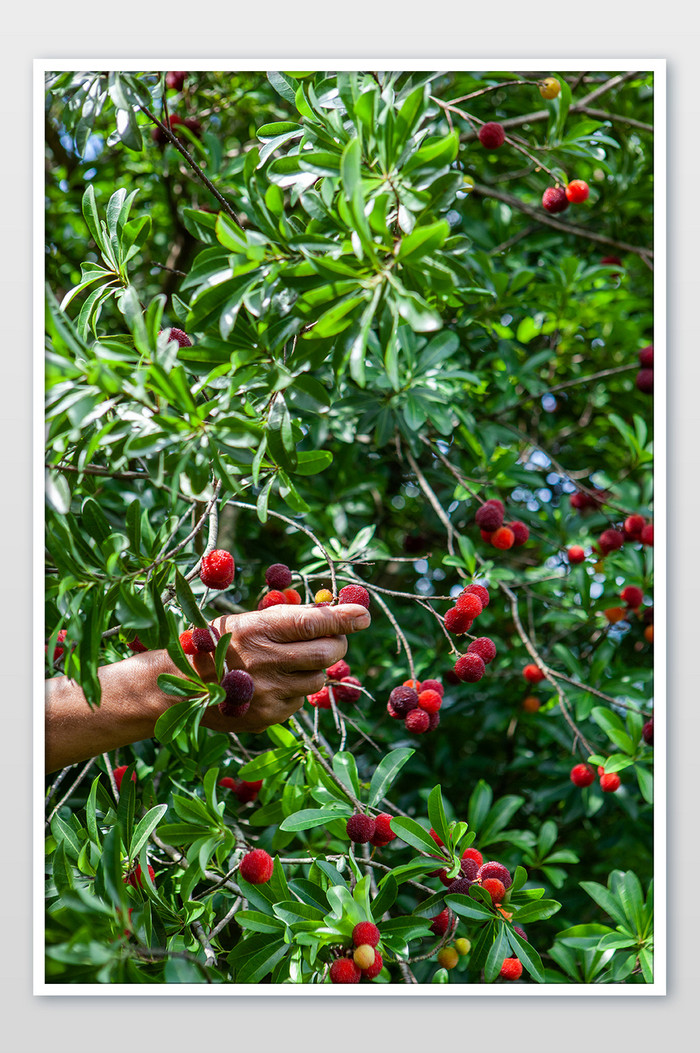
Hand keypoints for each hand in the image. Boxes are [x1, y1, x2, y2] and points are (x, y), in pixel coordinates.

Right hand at [191, 602, 370, 733]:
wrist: (177, 686)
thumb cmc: (217, 644)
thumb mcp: (245, 621)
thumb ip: (285, 619)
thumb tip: (332, 613)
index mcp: (258, 629)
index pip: (312, 622)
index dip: (343, 618)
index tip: (363, 615)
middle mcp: (265, 661)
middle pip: (326, 653)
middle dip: (338, 645)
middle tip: (333, 640)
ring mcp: (267, 692)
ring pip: (317, 679)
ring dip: (313, 669)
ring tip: (288, 663)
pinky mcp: (268, 716)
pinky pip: (299, 701)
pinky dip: (294, 691)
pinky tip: (271, 685)